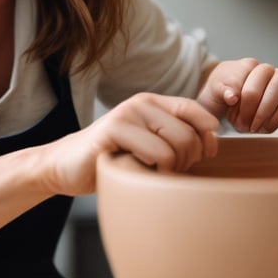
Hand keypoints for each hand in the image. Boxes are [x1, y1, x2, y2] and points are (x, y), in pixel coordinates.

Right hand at [43, 92, 219, 195]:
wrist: (65, 166)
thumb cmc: (111, 160)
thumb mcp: (146, 145)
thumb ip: (173, 138)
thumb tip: (212, 145)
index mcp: (152, 103)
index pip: (195, 110)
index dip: (208, 136)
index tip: (204, 157)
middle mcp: (141, 103)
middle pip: (190, 134)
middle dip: (187, 162)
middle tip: (167, 173)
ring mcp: (126, 115)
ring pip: (176, 145)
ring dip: (170, 170)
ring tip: (152, 174)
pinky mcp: (113, 131)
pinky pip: (155, 153)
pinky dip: (154, 171)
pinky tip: (138, 173)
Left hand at [197, 58, 277, 133]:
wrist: (232, 100)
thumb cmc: (225, 93)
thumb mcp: (215, 91)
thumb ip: (220, 90)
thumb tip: (232, 96)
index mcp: (249, 65)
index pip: (249, 82)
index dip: (241, 102)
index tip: (234, 114)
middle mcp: (269, 70)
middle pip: (269, 91)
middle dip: (257, 112)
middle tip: (243, 125)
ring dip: (267, 117)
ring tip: (253, 127)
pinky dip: (277, 120)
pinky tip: (264, 126)